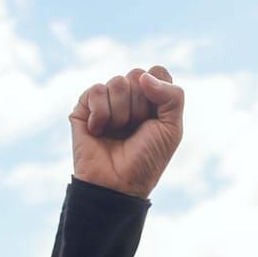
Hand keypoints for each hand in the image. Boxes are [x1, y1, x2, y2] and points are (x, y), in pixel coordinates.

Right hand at [68, 66, 182, 198]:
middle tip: (134, 130)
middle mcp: (129, 97)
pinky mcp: (84, 108)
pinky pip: (96, 91)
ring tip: (116, 133)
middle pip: (137, 75)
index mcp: (151, 99)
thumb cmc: (146, 160)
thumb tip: (143, 77)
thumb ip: (172, 96)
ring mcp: (106, 101)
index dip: (158, 93)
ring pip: (117, 82)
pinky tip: (98, 131)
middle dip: (139, 106)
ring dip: (120, 113)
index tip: (154, 119)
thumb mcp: (172, 128)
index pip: (157, 71)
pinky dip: (101, 114)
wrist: (117, 184)